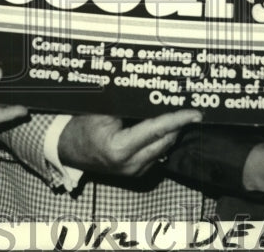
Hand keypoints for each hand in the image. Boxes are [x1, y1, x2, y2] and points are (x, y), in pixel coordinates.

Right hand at [58, 110, 202, 176]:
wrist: (68, 149)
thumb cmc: (82, 126)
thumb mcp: (102, 110)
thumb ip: (127, 104)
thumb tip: (153, 91)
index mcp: (120, 148)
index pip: (157, 130)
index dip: (177, 119)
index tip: (195, 113)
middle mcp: (130, 164)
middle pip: (165, 140)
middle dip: (178, 123)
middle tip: (189, 106)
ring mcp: (134, 172)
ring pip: (163, 148)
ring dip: (171, 131)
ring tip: (178, 112)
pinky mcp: (136, 173)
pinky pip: (156, 153)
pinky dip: (161, 139)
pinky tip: (163, 126)